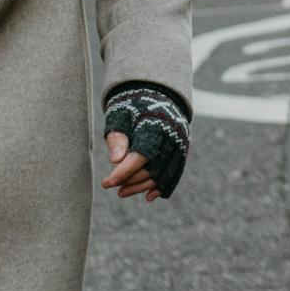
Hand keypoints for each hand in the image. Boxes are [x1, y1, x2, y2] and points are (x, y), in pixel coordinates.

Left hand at [102, 83, 189, 200]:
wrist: (156, 94)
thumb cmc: (132, 106)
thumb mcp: (120, 116)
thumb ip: (117, 137)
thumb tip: (116, 161)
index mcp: (157, 125)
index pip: (140, 156)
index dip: (123, 172)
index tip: (106, 183)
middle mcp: (173, 136)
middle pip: (152, 168)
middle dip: (130, 180)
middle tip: (110, 186)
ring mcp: (181, 144)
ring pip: (163, 174)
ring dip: (143, 187)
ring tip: (122, 193)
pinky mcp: (183, 150)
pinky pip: (175, 173)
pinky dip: (163, 186)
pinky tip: (149, 196)